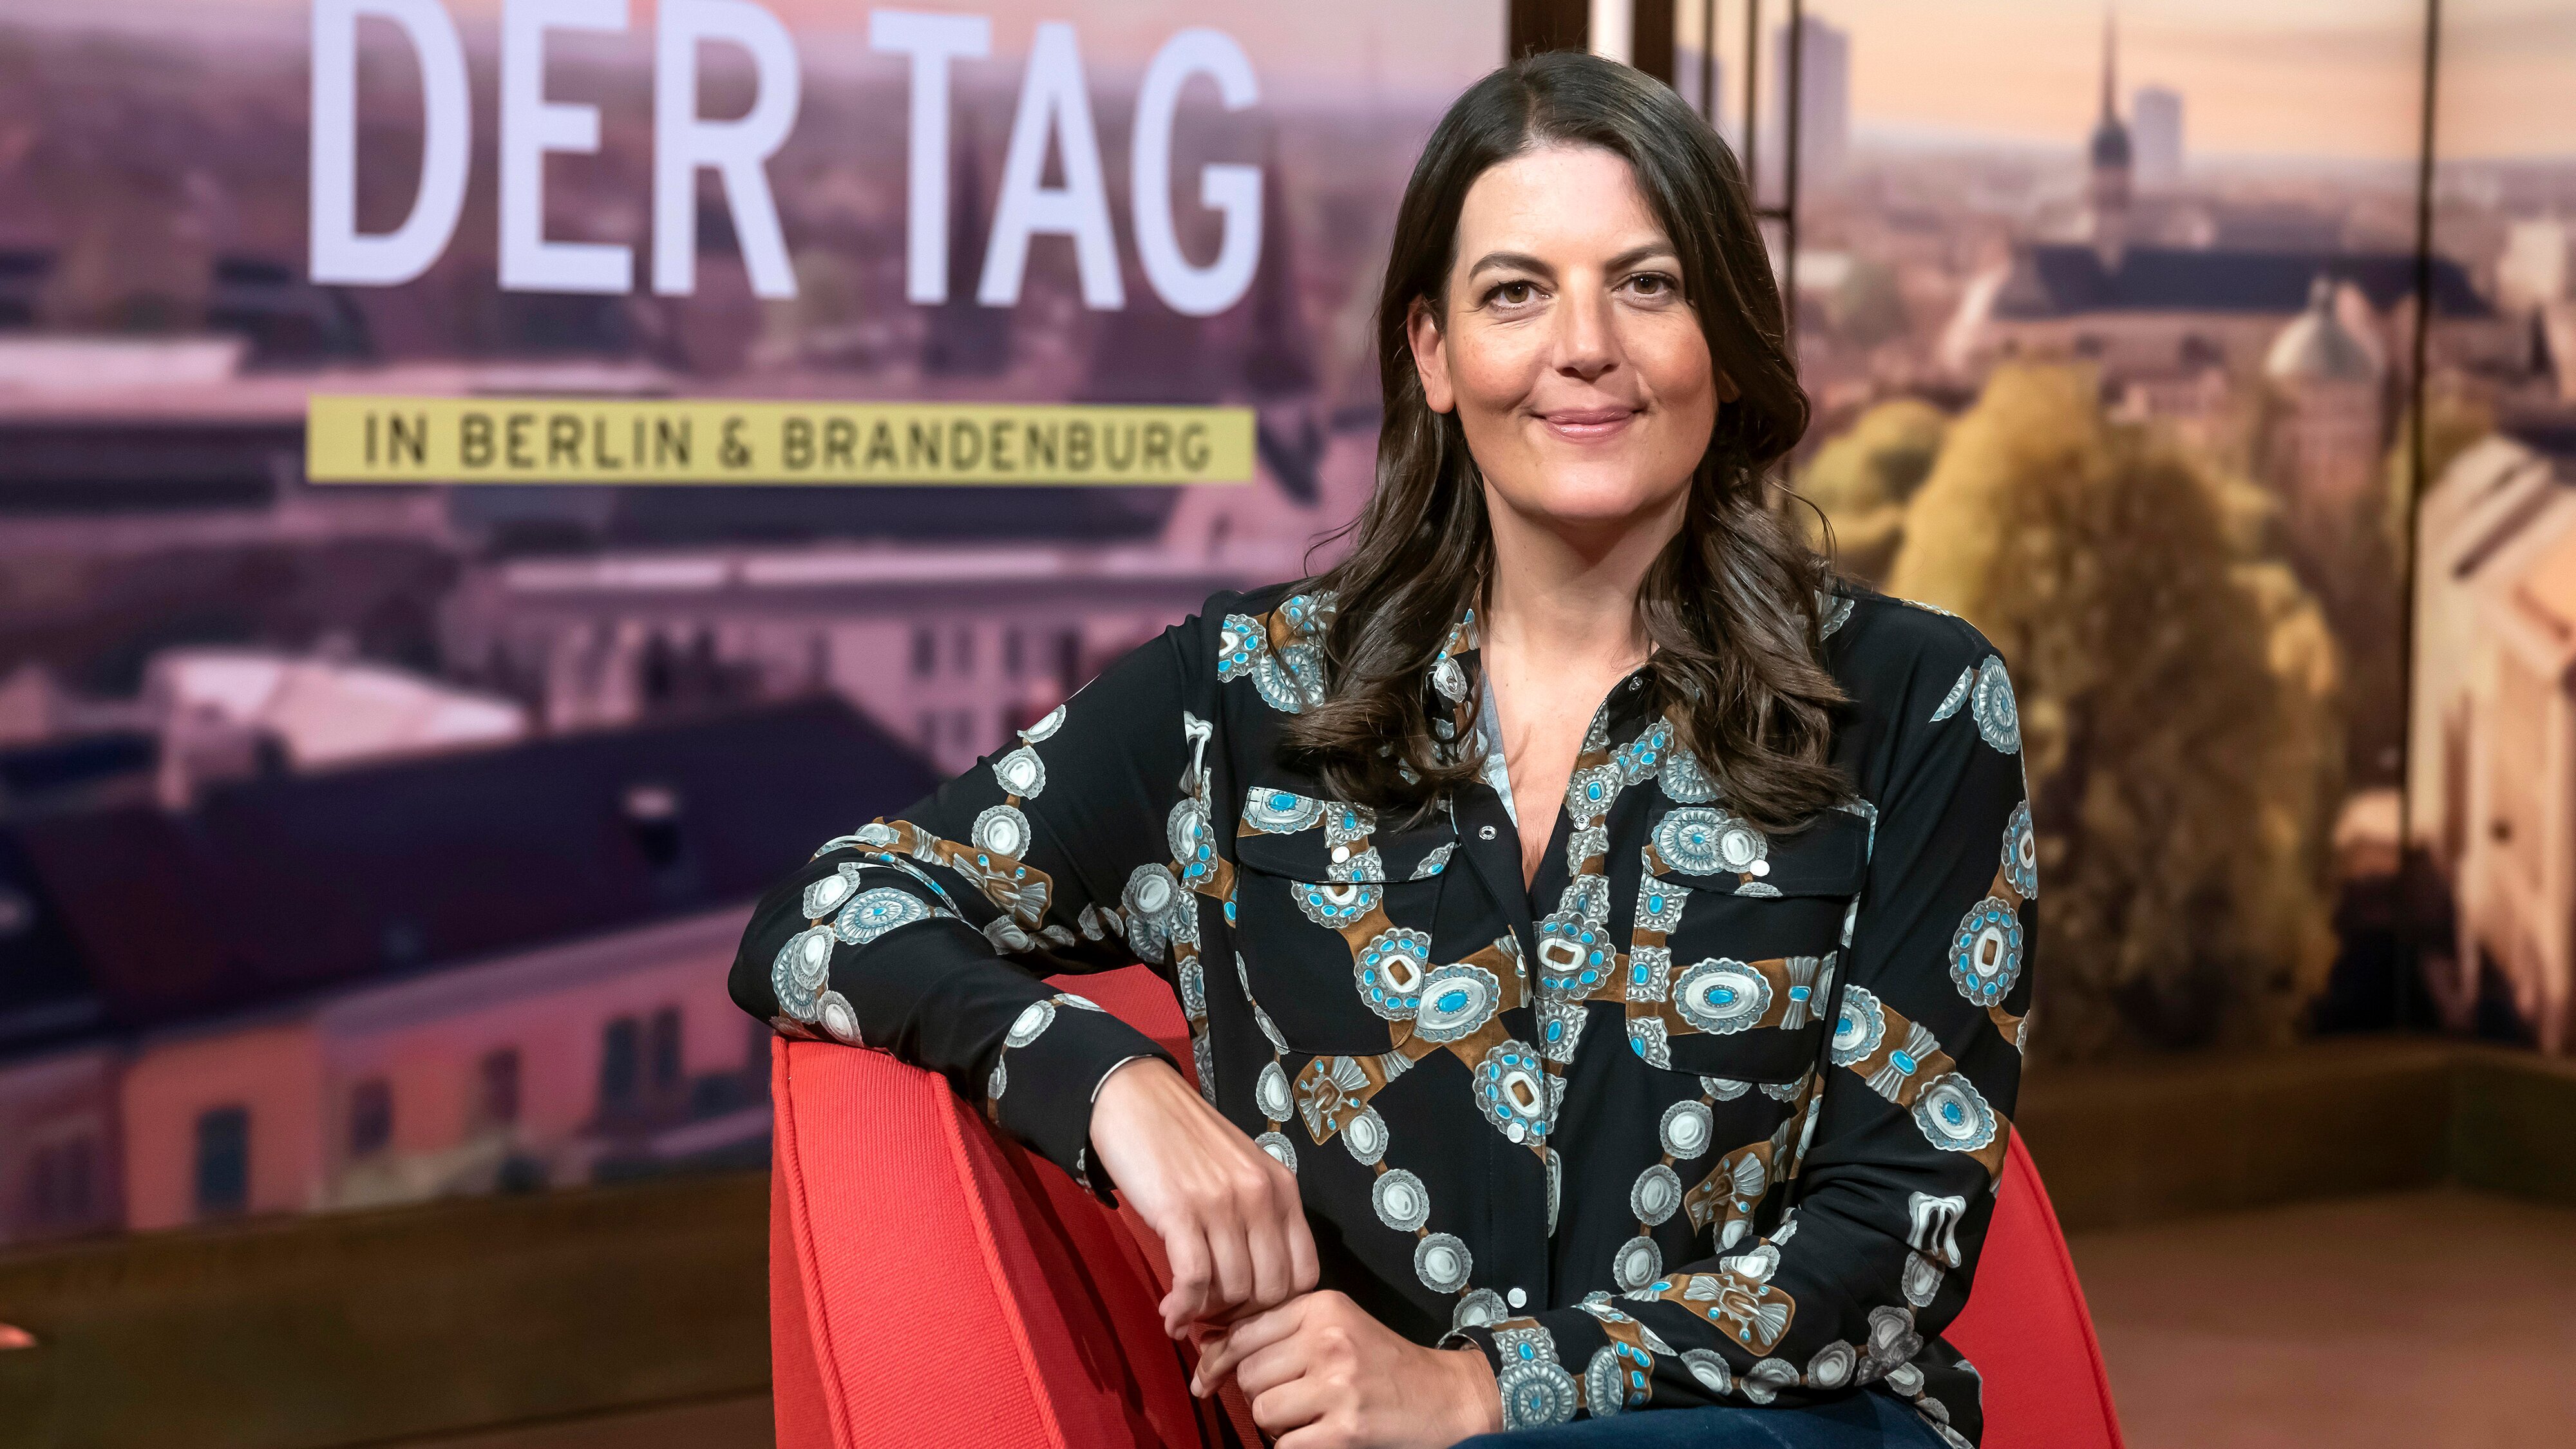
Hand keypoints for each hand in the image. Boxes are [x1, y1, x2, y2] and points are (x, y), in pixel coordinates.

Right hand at [1089, 1057, 1319, 1336]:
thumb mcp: (1240, 1172)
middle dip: (1241, 1315)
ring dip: (1207, 1313)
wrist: (1136, 1098)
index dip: (1277, 1305)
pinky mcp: (1181, 1211)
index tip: (1246, 1309)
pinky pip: (1194, 1281)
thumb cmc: (1185, 1140)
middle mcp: (1261, 1196)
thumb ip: (1257, 1219)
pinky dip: (1182, 1308)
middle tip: (1213, 1315)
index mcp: (1282, 1188)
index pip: (1305, 1274)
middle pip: (1271, 1292)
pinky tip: (1169, 1312)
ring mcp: (1223, 1203)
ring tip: (1185, 1309)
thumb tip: (1253, 1287)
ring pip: (1233, 1291)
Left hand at [1190, 1290, 1502, 1447]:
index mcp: (1323, 1307)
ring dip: (1276, 1424)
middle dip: (1256, 1393)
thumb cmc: (1384, 1363)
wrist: (1445, 1397)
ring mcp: (1338, 1386)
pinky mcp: (1345, 1429)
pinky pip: (1284, 1446)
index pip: (1243, 1331)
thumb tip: (1208, 1346)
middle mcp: (1328, 1340)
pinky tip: (1318, 1436)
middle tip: (1288, 1398)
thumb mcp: (1338, 1326)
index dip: (1217, 1357)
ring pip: (1262, 1411)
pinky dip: (1294, 1447)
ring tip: (1307, 1417)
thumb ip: (1281, 1330)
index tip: (1207, 1374)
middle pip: (1248, 1374)